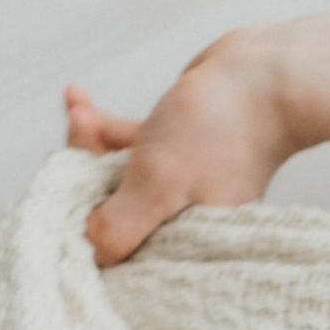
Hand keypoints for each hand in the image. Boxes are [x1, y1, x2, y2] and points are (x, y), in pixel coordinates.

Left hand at [64, 35, 297, 267]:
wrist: (269, 76)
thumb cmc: (222, 131)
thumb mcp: (158, 181)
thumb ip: (119, 224)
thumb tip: (92, 252)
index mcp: (183, 240)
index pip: (120, 248)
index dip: (86, 228)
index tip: (61, 197)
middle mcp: (180, 218)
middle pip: (110, 209)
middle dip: (79, 173)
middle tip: (75, 132)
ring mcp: (178, 184)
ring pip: (115, 175)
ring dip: (88, 142)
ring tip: (78, 108)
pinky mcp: (177, 153)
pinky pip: (128, 149)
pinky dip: (103, 127)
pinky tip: (79, 97)